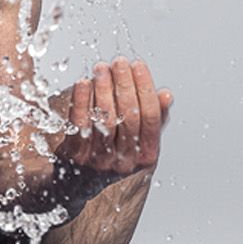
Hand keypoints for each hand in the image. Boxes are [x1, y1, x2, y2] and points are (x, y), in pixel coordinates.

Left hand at [54, 58, 172, 182]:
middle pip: (128, 117)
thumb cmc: (115, 152)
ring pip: (105, 119)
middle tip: (119, 62)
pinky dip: (81, 101)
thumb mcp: (140, 140)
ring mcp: (99, 161)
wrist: (80, 181)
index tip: (138, 65)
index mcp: (146, 156)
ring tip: (102, 68)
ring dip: (103, 89)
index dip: (145, 88)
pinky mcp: (76, 156)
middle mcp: (124, 162)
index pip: (149, 118)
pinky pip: (80, 124)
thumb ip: (154, 118)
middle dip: (124, 84)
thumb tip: (166, 95)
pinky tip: (84, 82)